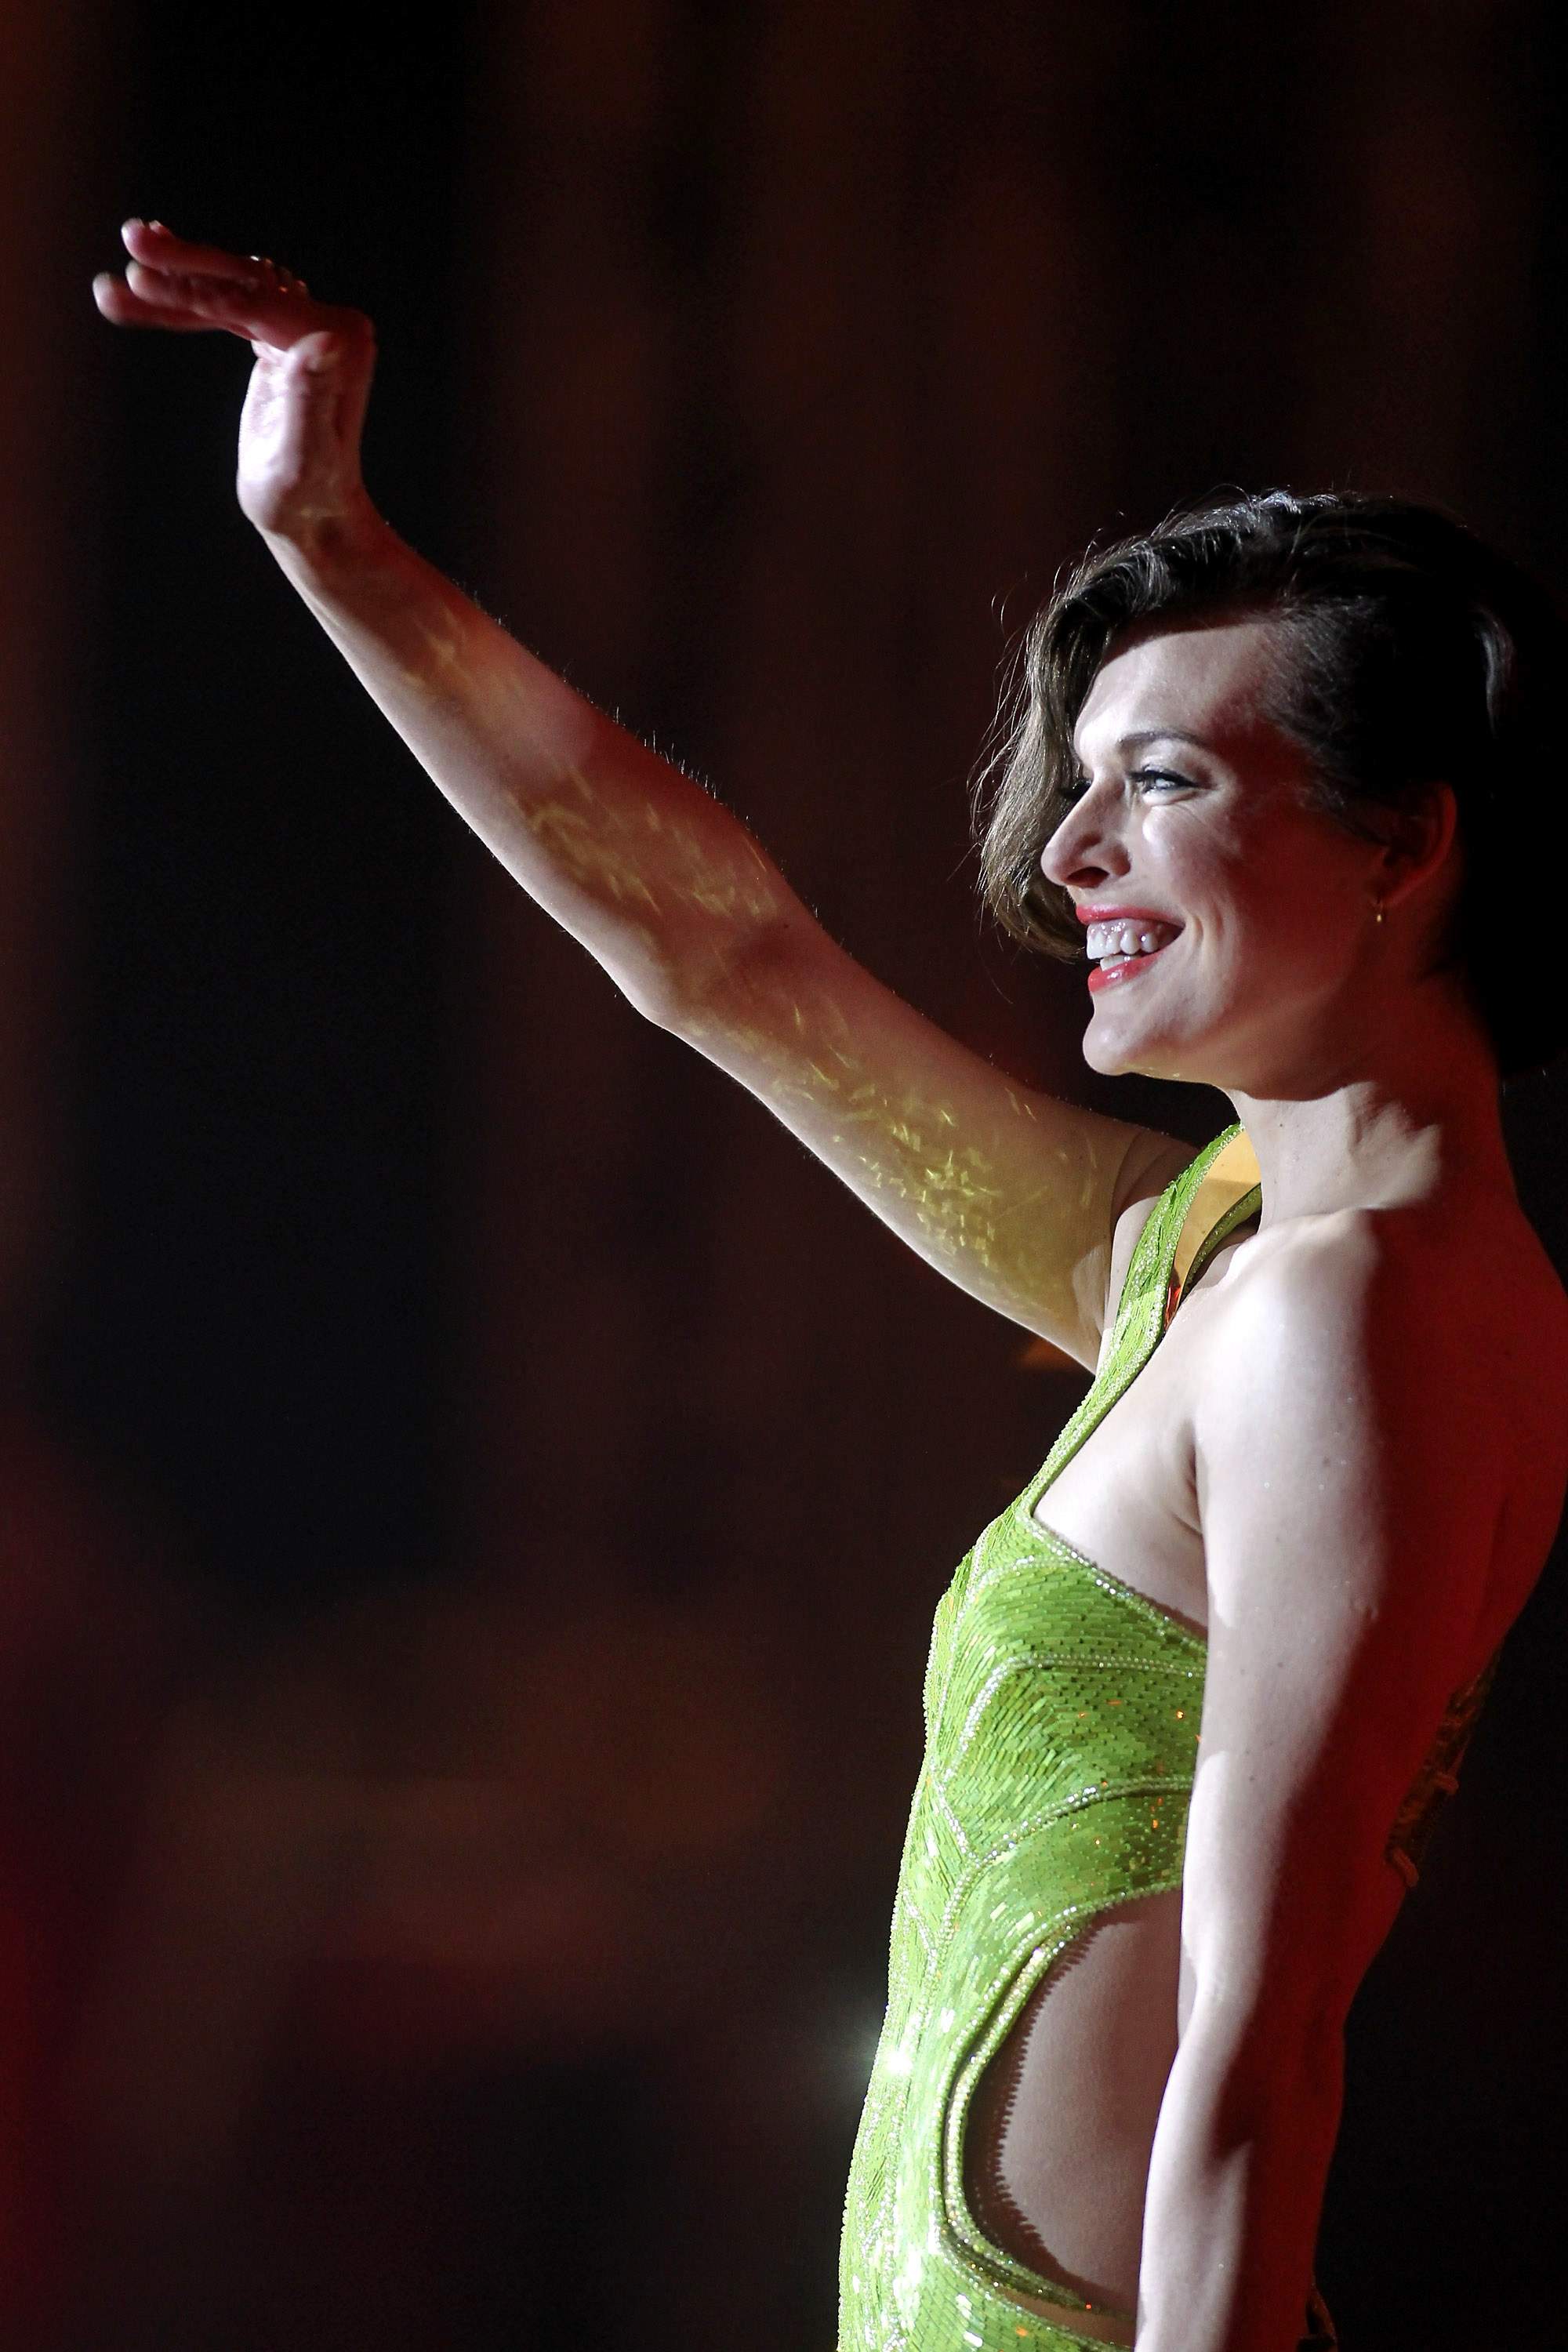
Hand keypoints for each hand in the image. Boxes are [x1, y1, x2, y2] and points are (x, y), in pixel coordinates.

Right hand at [94, 219, 379, 549]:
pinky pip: (220, 310)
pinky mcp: (275, 340)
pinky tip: (133, 297)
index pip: (257, 301)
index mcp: (338, 342)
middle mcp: (326, 325)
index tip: (141, 278)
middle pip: (243, 279)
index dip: (199, 289)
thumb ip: (312, 398)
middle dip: (184, 264)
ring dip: (172, 279)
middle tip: (131, 240)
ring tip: (117, 280)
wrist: (312, 518)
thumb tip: (326, 340)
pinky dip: (177, 306)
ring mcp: (301, 329)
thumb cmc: (307, 498)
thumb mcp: (304, 456)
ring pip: (227, 288)